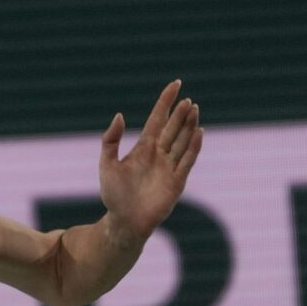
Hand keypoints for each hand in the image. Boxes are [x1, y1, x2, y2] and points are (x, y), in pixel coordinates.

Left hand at [99, 80, 203, 240]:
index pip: (158, 119)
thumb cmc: (113, 194)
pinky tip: (199, 132)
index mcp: (143, 148)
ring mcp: (170, 166)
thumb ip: (110, 140)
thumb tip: (120, 114)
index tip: (175, 84)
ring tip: (194, 109)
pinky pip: (187, 160)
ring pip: (183, 140)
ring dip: (189, 125)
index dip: (165, 102)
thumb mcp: (107, 164)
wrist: (123, 221)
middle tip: (186, 99)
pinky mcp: (177, 181)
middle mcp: (159, 154)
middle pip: (173, 128)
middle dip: (180, 113)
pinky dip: (194, 146)